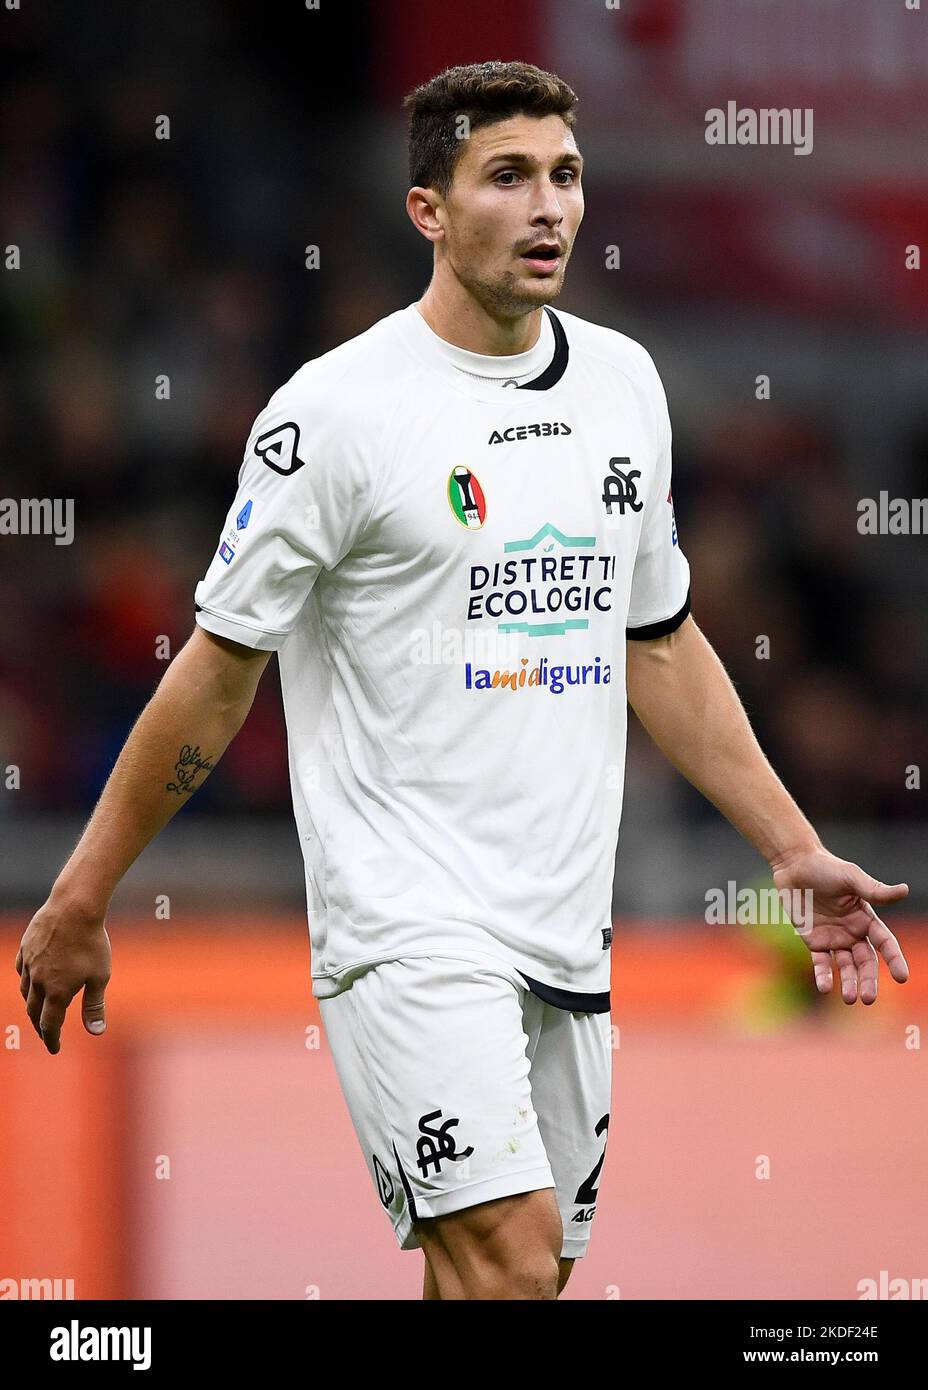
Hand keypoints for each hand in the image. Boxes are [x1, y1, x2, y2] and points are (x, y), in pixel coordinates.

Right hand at [15, 895, 111, 1053]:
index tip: (55, 1049)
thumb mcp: (99, 977)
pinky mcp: (26, 947)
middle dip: (40, 1026)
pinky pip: (21, 969)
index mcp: (56, 992)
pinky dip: (26, 980)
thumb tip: (96, 1032)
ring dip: (32, 1004)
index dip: (52, 1040)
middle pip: (34, 1011)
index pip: (49, 1025)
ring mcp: (29, 963)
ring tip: (39, 1009)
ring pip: (25, 991)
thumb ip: (94, 1006)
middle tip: (47, 1033)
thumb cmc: (92, 942)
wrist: (74, 907)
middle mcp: (38, 981)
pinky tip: (32, 979)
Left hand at [771, 847, 908, 1004]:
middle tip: (869, 998)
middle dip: (869, 980)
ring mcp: (834, 938)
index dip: (894, 959)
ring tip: (849, 998)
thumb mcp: (851, 877)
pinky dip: (823, 976)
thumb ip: (874, 889)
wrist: (794, 865)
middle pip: (865, 962)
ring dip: (848, 983)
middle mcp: (853, 932)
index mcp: (866, 919)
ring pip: (845, 966)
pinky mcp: (813, 941)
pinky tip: (825, 988)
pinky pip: (821, 963)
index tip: (902, 977)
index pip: (885, 943)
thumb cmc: (826, 867)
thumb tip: (905, 890)